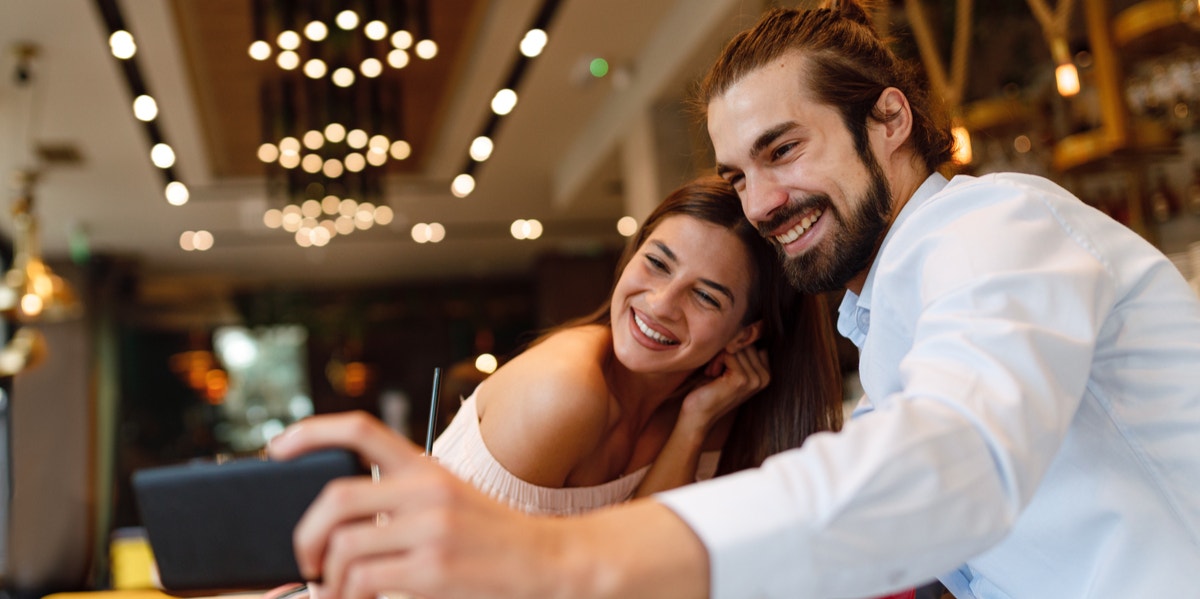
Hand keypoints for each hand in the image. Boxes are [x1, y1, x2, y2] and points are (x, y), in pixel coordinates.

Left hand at [269, 411, 561, 598]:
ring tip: (336, 594)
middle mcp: (426, 490)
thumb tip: (341, 530)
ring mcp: (431, 528)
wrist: (551, 561)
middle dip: (305, 536)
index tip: (276, 449)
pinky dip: (349, 598)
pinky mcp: (434, 568)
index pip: (360, 430)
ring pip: (343, 548)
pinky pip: (364, 582)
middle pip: (335, 498)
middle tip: (307, 561)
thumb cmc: (496, 540)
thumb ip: (404, 503)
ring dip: (328, 580)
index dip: (310, 432)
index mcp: (427, 467)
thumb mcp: (452, 502)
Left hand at [683, 347, 769, 429]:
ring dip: (719, 355)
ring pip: (736, 346)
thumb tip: (743, 325)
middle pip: (745, 341)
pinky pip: (728, 352)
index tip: (723, 364)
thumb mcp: (729, 366)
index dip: (734, 346)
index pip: (753, 340)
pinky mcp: (742, 379)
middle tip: (715, 369)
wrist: (698, 415)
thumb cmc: (710, 388)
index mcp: (766, 373)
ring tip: (713, 372)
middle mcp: (765, 376)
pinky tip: (712, 374)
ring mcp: (755, 379)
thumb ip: (740, 350)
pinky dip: (716, 360)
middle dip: (726, 350)